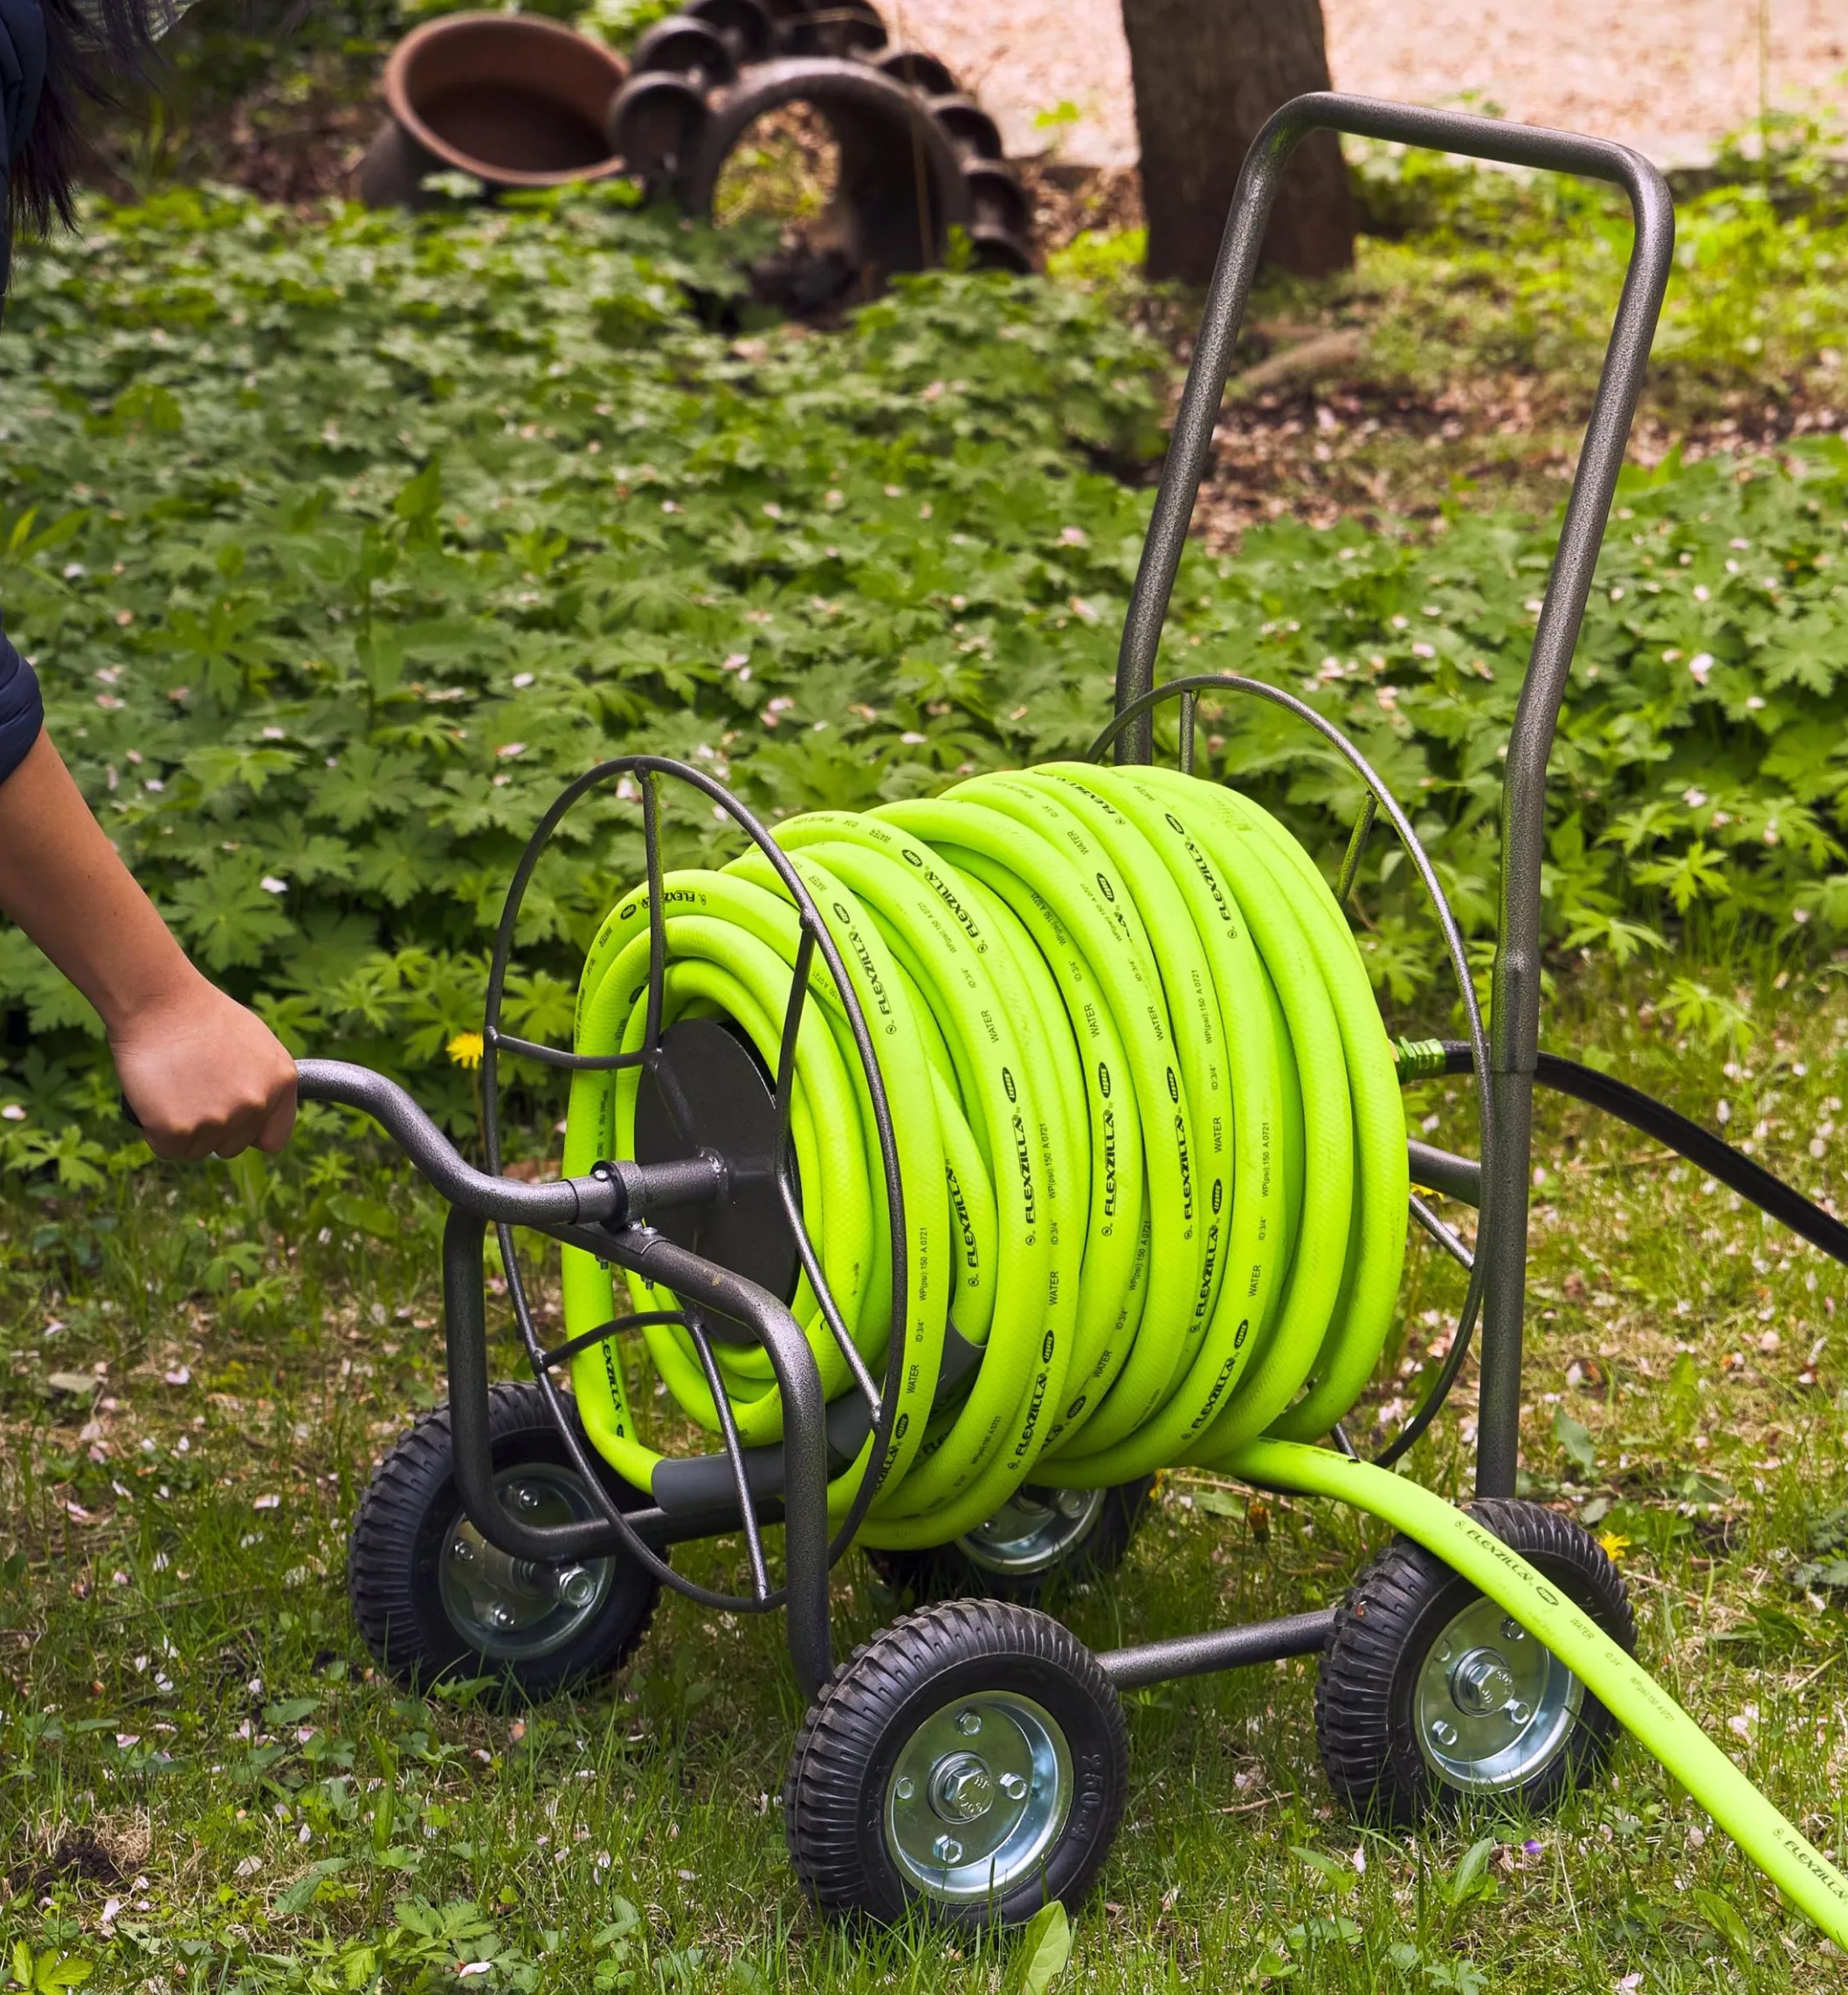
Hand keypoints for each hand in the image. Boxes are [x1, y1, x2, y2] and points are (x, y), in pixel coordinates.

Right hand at [111, 972, 297, 1160]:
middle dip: (212, 1128)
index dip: (249, 1132)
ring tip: (174, 1088)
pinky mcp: (178, 1129)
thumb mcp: (257, 1044)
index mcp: (282, 1083)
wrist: (160, 1002)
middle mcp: (257, 1104)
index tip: (231, 1121)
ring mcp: (219, 1119)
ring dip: (183, 1130)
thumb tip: (261, 1114)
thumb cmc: (202, 1017)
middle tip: (192, 1091)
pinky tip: (155, 1099)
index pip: (273, 1139)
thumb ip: (265, 1083)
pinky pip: (167, 1149)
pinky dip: (156, 1132)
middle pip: (232, 1147)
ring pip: (198, 1150)